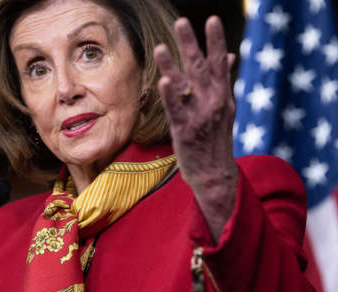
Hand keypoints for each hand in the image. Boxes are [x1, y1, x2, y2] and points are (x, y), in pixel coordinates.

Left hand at [154, 16, 237, 240]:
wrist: (215, 173)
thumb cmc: (216, 140)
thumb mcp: (224, 109)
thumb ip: (223, 81)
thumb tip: (229, 56)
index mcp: (222, 96)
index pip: (220, 64)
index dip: (215, 41)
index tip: (212, 20)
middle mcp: (213, 103)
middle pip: (201, 69)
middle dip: (191, 45)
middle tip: (182, 22)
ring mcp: (199, 116)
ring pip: (185, 86)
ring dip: (172, 65)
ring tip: (159, 47)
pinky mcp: (184, 131)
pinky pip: (176, 110)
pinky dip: (170, 95)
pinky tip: (163, 81)